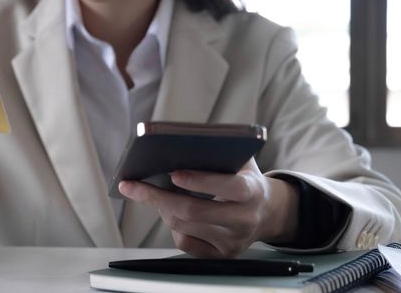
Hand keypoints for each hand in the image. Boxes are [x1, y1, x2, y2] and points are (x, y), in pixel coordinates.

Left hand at [119, 159, 298, 257]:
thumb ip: (218, 151)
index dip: (200, 181)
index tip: (173, 173)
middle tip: (133, 185)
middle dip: (158, 197)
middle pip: (193, 211)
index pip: (228, 187)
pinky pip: (185, 242)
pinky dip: (172, 225)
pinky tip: (167, 211)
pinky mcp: (221, 255)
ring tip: (149, 192)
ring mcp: (233, 241)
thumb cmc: (243, 177)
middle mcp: (245, 220)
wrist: (266, 212)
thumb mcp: (239, 160)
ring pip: (183, 226)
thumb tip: (174, 145)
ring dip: (161, 208)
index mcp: (252, 191)